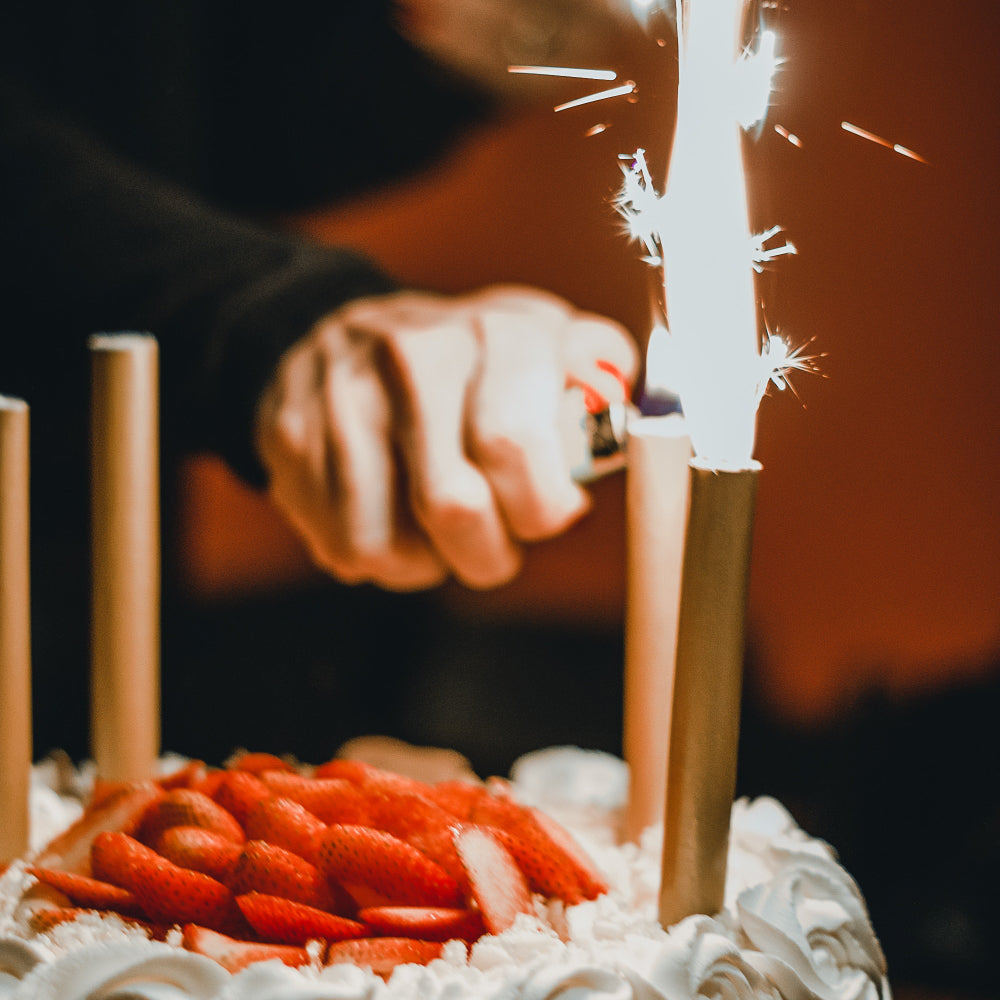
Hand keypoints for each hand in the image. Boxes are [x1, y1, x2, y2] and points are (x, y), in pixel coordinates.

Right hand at [255, 285, 636, 590]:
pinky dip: (372, 559)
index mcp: (501, 333)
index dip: (539, 511)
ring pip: (388, 547)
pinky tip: (386, 520)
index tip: (546, 515)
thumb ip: (603, 383)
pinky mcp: (292, 435)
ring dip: (426, 565)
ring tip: (436, 535)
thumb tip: (659, 426)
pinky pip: (340, 546)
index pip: (517, 449)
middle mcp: (417, 355)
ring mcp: (344, 395)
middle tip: (494, 547)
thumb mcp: (548, 348)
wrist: (348, 333)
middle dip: (486, 556)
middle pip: (454, 508)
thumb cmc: (469, 362)